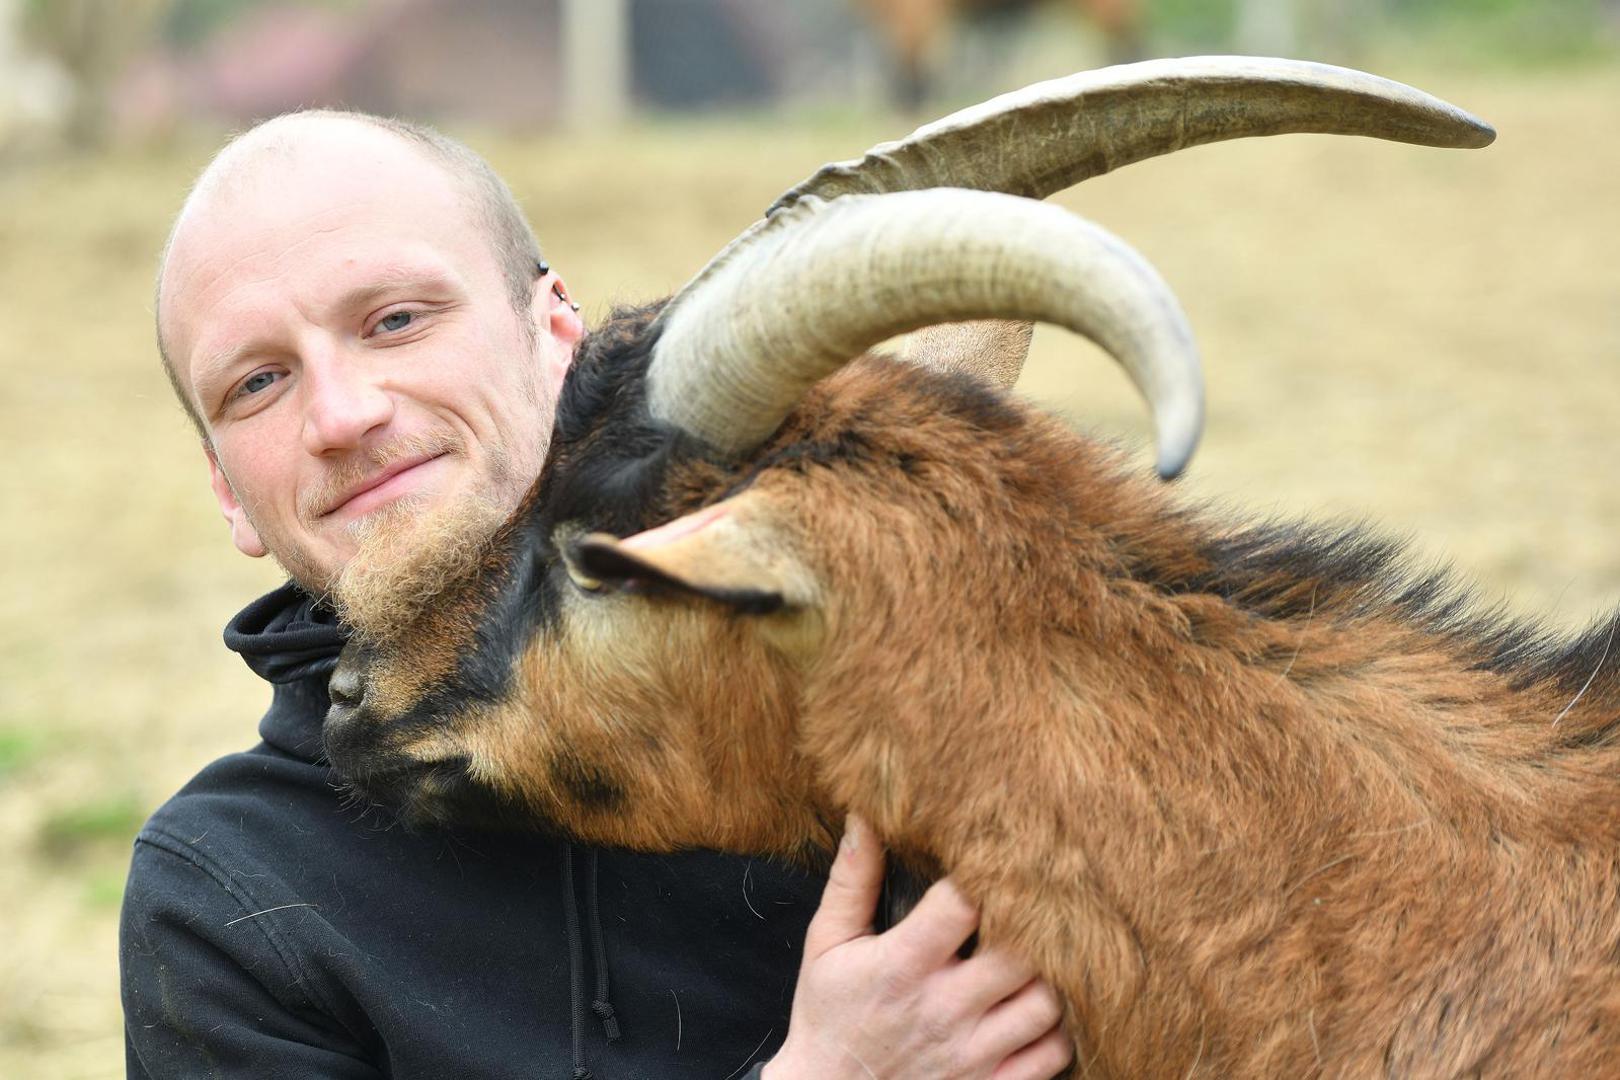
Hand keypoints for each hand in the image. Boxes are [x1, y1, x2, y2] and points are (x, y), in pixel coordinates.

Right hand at [764, 815, 1071, 1079]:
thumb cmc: (828, 1013)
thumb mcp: (826, 943)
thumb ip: (851, 880)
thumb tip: (866, 815)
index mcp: (903, 965)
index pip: (964, 905)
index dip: (987, 875)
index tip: (993, 858)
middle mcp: (944, 1009)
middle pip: (1022, 951)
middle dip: (1034, 922)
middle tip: (1036, 901)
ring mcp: (973, 1053)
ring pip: (1047, 1002)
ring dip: (1051, 974)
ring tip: (1039, 952)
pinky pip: (1053, 1055)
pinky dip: (1057, 1028)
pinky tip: (1038, 1005)